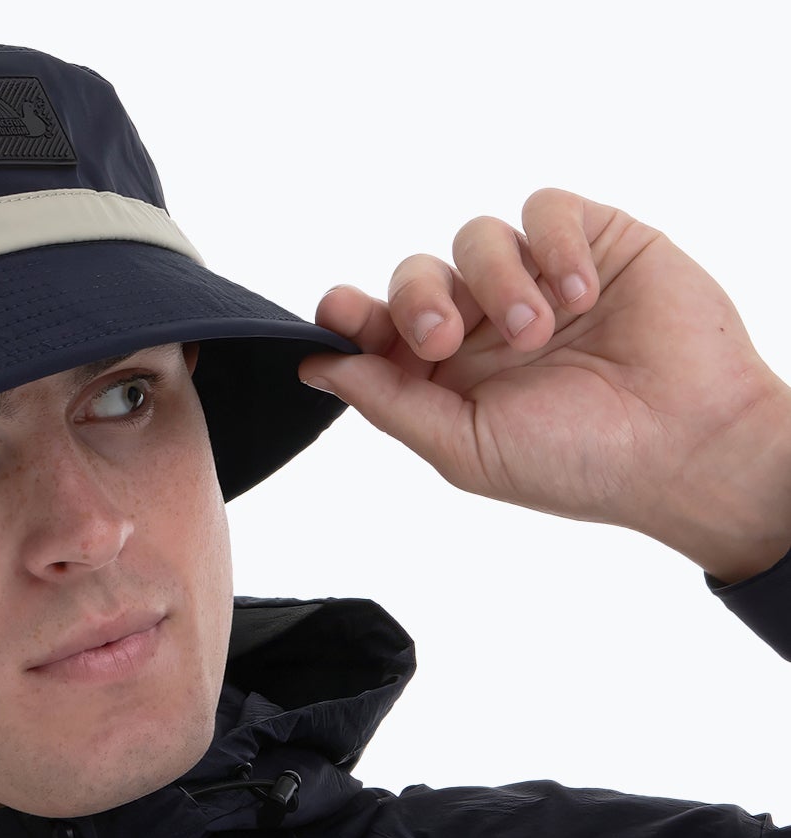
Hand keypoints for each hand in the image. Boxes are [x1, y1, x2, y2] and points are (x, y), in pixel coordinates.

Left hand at [298, 188, 790, 582]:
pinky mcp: (593, 241)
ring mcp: (536, 280)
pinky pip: (544, 209)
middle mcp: (484, 324)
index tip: (338, 312)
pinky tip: (579, 295)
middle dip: (416, 299)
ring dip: (497, 283)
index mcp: (446, 376)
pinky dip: (552, 246)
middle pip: (415, 274)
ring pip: (475, 238)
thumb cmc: (577, 463)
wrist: (685, 445)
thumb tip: (318, 367)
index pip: (381, 327)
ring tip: (537, 333)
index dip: (352, 313)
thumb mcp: (463, 447)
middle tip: (442, 339)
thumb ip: (389, 402)